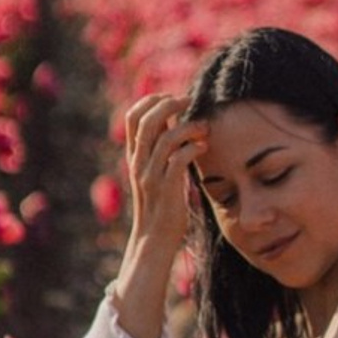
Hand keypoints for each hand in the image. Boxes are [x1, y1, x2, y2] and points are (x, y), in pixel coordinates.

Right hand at [121, 93, 204, 259]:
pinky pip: (178, 159)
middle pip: (148, 120)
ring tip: (204, 129)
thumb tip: (171, 121)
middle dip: (170, 104)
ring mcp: (151, 176)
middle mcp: (139, 163)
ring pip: (165, 138)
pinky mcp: (166, 189)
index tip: (173, 98)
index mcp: (134, 156)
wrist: (154, 239)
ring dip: (189, 127)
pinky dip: (193, 148)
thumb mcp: (153, 172)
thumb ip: (159, 148)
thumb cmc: (160, 203)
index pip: (133, 116)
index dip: (152, 100)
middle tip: (190, 102)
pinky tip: (204, 148)